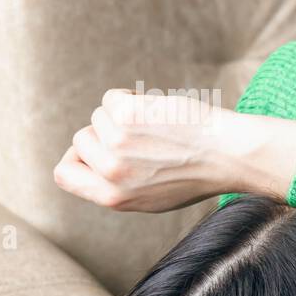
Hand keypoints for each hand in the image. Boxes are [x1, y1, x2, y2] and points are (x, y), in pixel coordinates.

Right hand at [54, 89, 295, 211]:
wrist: (230, 154)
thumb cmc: (197, 174)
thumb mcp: (153, 196)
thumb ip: (117, 185)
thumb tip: (84, 161)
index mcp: (114, 197)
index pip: (64, 174)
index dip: (76, 159)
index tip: (95, 150)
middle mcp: (111, 172)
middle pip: (82, 140)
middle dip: (106, 134)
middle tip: (144, 139)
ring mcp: (116, 142)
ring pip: (98, 116)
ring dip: (123, 116)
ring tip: (157, 128)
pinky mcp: (126, 115)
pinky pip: (112, 98)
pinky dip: (131, 98)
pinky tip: (158, 111)